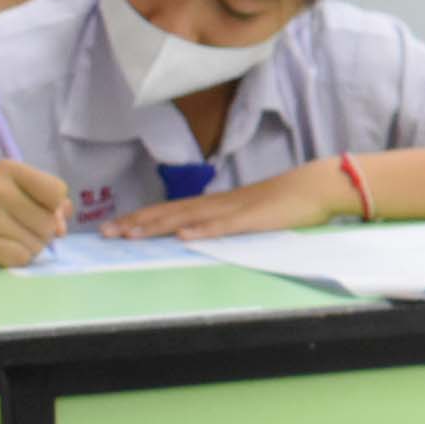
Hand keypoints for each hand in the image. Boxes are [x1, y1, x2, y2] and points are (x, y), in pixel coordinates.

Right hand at [0, 162, 67, 267]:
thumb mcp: (10, 187)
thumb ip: (45, 200)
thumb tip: (62, 227)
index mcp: (7, 169)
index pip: (58, 191)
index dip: (54, 206)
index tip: (36, 208)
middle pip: (50, 222)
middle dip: (41, 230)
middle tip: (14, 225)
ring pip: (38, 243)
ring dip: (28, 245)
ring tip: (4, 235)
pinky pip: (21, 258)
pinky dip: (15, 258)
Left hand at [102, 160, 355, 239]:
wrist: (318, 186)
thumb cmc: (287, 203)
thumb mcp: (250, 214)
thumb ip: (226, 223)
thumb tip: (200, 235)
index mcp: (216, 204)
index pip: (170, 210)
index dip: (141, 218)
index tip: (114, 227)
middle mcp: (218, 204)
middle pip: (170, 212)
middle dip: (137, 222)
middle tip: (106, 233)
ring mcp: (235, 210)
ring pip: (189, 218)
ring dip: (158, 227)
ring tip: (131, 235)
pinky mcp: (254, 219)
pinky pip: (225, 227)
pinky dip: (202, 232)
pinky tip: (183, 237)